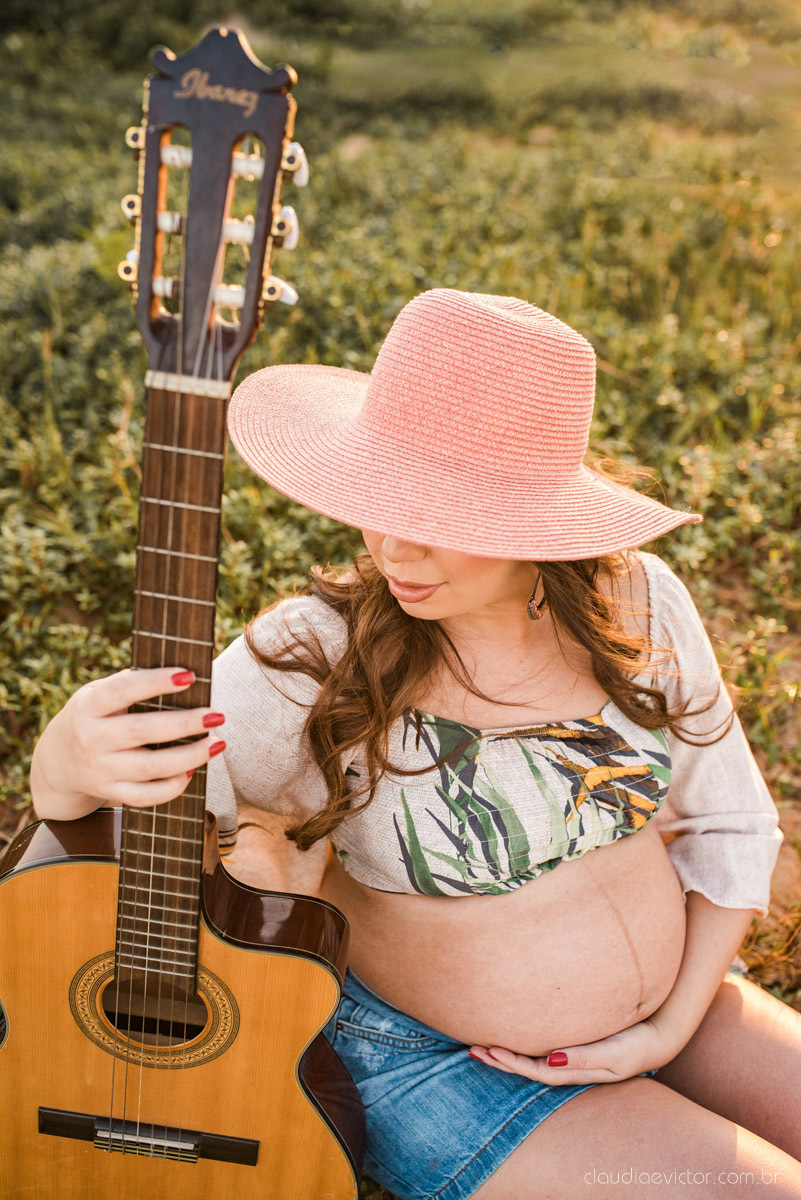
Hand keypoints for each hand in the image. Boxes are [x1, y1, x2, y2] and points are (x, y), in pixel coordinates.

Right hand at [30, 667, 224, 819]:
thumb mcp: (98, 693)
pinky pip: (146, 796)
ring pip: (151, 768)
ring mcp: (101, 769)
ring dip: (190, 757)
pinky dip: (173, 787)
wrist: (59, 761)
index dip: (155, 682)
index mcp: (89, 706)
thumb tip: (183, 675)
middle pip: (142, 731)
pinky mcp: (111, 792)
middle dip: (184, 724)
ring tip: (217, 743)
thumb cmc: (94, 716)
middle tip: (216, 715)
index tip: (189, 676)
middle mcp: (92, 739)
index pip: (122, 690)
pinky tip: (193, 771)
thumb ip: (131, 685)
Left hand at [469, 1015, 677, 1084]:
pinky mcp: (574, 1045)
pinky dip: (523, 1045)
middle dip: (500, 1060)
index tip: (490, 1049)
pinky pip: (541, 1048)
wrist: (657, 1036)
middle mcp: (568, 1066)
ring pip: (531, 1059)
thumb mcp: (613, 1054)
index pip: (535, 1070)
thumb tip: (550, 1057)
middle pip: (527, 1068)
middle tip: (473, 1048)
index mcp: (575, 1071)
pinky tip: (512, 1036)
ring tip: (482, 1045)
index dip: (511, 1062)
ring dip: (507, 1054)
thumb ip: (583, 1056)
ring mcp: (570, 1058)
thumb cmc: (636, 1044)